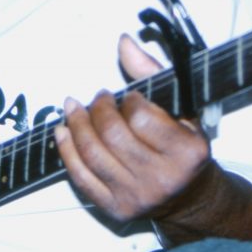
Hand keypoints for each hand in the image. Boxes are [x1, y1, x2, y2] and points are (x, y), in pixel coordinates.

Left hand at [54, 34, 211, 222]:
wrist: (189, 195)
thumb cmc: (185, 149)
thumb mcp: (182, 107)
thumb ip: (152, 72)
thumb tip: (124, 44)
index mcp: (186, 152)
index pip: (142, 119)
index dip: (129, 102)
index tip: (128, 97)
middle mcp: (162, 178)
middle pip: (113, 136)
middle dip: (98, 110)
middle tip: (98, 98)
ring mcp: (137, 195)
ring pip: (93, 155)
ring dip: (76, 125)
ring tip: (74, 109)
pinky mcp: (115, 208)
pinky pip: (82, 178)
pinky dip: (67, 152)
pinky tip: (63, 132)